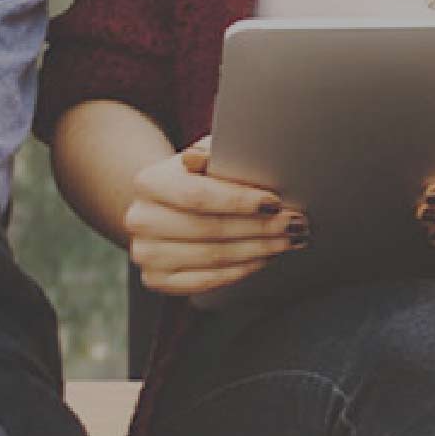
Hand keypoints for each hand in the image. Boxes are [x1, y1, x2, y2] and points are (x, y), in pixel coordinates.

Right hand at [124, 137, 307, 295]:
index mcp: (148, 182)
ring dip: (257, 250)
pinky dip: (240, 271)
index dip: (239, 201)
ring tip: (286, 241)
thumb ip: (218, 154)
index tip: (275, 202)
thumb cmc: (198, 178)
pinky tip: (263, 259)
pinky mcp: (156, 280)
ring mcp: (146, 253)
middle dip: (259, 228)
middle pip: (209, 229)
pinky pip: (205, 282)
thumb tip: (229, 155)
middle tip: (294, 224)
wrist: (168, 206)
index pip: (197, 196)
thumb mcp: (207, 156)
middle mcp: (140, 219)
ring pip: (211, 257)